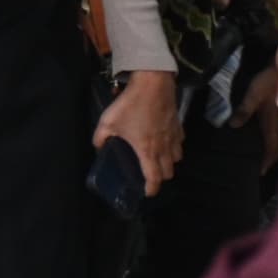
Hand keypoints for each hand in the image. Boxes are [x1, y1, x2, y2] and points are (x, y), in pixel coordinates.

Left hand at [94, 67, 182, 194]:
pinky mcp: (179, 125)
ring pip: (177, 158)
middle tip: (150, 175)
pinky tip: (165, 142)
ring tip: (157, 159)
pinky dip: (174, 147)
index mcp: (147, 150)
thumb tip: (98, 147)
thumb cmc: (130, 105)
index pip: (154, 177)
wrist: (153, 84)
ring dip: (169, 162)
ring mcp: (174, 136)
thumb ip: (100, 138)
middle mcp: (164, 147)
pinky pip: (179, 143)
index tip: (148, 193)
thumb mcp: (108, 122)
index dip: (152, 189)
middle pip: (169, 171)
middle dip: (161, 177)